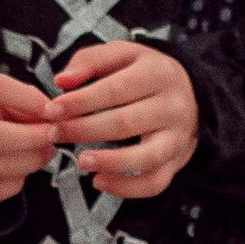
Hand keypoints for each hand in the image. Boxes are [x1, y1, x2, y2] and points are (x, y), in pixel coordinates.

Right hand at [0, 68, 57, 206]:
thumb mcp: (1, 94)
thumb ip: (27, 100)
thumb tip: (54, 117)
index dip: (29, 101)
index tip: (55, 112)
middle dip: (32, 140)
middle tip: (54, 138)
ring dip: (29, 163)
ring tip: (43, 153)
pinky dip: (13, 184)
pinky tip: (21, 173)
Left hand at [54, 39, 199, 198]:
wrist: (192, 94)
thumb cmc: (147, 74)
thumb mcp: (123, 54)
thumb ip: (90, 61)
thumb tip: (62, 81)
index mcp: (158, 74)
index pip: (115, 90)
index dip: (80, 102)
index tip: (52, 110)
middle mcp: (172, 107)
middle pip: (125, 123)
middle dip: (84, 130)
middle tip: (55, 134)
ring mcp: (177, 138)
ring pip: (145, 157)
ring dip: (108, 162)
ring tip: (80, 161)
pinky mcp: (176, 162)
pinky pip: (154, 183)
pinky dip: (126, 188)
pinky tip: (99, 181)